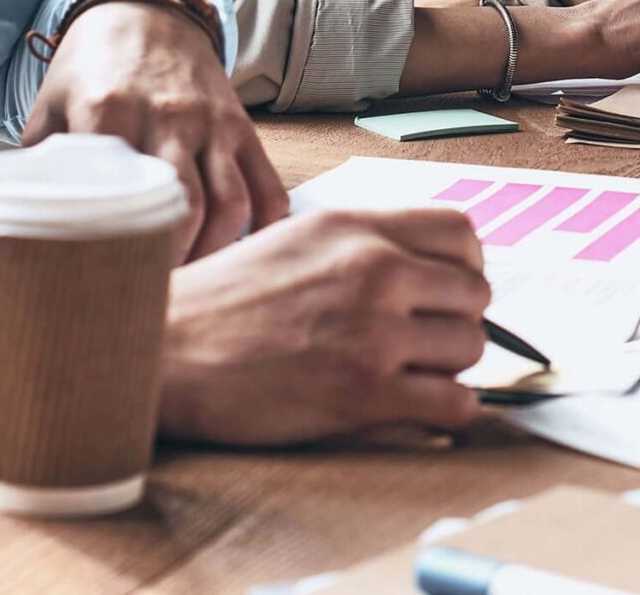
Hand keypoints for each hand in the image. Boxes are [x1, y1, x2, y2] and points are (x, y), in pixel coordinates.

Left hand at [24, 0, 287, 261]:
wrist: (145, 13)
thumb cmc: (91, 71)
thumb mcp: (51, 107)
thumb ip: (38, 164)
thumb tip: (17, 228)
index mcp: (109, 112)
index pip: (123, 196)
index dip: (123, 251)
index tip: (113, 287)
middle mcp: (168, 116)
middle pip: (185, 208)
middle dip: (174, 263)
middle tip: (155, 297)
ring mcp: (211, 121)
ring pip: (230, 203)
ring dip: (215, 253)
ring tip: (193, 282)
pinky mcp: (241, 126)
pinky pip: (267, 185)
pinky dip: (263, 226)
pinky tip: (241, 253)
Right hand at [156, 208, 487, 445]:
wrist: (165, 351)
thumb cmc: (220, 300)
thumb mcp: (296, 239)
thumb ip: (361, 244)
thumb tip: (419, 264)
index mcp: (357, 228)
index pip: (461, 231)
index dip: (463, 265)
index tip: (445, 290)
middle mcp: (374, 270)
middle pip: (475, 293)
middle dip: (456, 320)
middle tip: (424, 341)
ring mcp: (374, 332)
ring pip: (470, 347)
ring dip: (450, 366)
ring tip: (413, 374)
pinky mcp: (365, 393)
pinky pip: (455, 403)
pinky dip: (449, 412)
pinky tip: (420, 409)